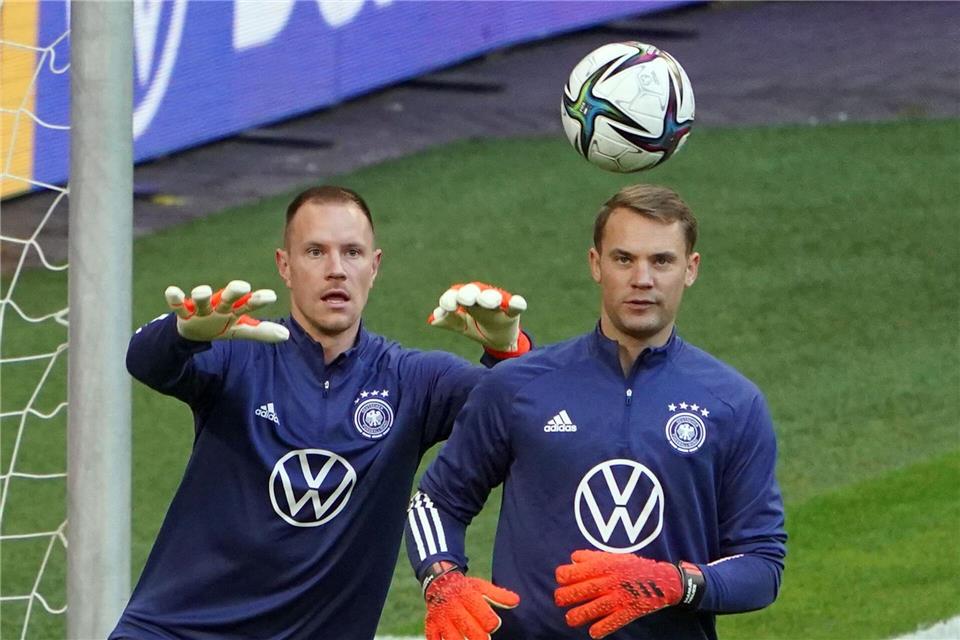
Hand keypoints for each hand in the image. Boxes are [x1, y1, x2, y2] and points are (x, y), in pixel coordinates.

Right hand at [165, 280, 288, 342]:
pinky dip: (174, 298)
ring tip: (202, 291)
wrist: (194, 330)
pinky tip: (172, 291)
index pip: (249, 303)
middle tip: (243, 285)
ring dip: (200, 294)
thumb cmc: (221, 324)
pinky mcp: (183, 313)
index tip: (271, 297)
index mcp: (234, 309)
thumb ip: (261, 332)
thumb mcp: (240, 329)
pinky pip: (178, 305)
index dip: (258, 300)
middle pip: (227, 297)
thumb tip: (287, 336)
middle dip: (233, 292)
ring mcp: (200, 308)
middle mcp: (218, 305)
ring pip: (201, 299)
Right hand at [424, 570, 519, 639]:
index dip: (491, 622)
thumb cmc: (466, 589)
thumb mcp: (482, 587)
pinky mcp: (431, 626)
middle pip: (468, 628)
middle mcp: (453, 607)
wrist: (439, 583)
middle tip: (484, 638)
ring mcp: (441, 618)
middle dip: (479, 637)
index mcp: (467, 596)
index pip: (482, 614)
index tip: (493, 624)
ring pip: (452, 638)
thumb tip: (516, 601)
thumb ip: (499, 595)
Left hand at [428, 282, 527, 355]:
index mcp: (466, 300)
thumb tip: (432, 320)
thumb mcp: (461, 327)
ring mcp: (498, 304)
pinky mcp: (513, 312)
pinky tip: (517, 303)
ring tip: (490, 302)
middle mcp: (480, 297)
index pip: (455, 295)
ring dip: (490, 298)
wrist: (497, 340)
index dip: (450, 300)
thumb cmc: (476, 327)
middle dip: (468, 294)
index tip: (447, 308)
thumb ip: (449, 321)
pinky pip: (516, 305)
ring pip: (493, 296)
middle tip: (465, 300)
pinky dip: (517, 303)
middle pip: (473, 291)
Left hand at [554, 550, 682, 638]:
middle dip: (565, 596)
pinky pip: (613, 622)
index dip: (565, 575)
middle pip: (582, 590)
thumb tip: (572, 560)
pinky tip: (592, 632)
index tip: (561, 579)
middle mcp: (611, 581)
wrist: (662, 580)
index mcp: (605, 565)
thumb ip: (591, 557)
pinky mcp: (630, 611)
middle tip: (559, 600)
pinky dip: (602, 628)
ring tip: (570, 619)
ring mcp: (620, 597)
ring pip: (594, 608)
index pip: (577, 570)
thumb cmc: (633, 567)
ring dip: (578, 615)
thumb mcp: (613, 556)